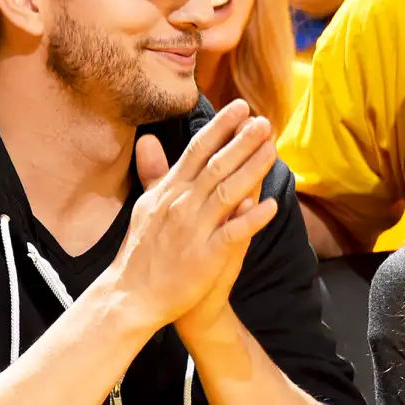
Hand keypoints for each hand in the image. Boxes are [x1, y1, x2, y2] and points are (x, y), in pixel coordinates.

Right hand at [102, 100, 279, 331]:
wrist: (132, 296)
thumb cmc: (143, 250)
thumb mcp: (145, 205)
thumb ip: (153, 172)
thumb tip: (147, 139)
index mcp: (169, 191)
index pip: (197, 150)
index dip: (220, 127)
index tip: (241, 108)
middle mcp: (182, 204)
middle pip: (215, 165)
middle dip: (241, 141)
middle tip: (264, 121)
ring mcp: (193, 229)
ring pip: (227, 191)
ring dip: (251, 168)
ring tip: (272, 148)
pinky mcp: (205, 255)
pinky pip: (232, 233)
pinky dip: (251, 219)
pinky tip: (270, 205)